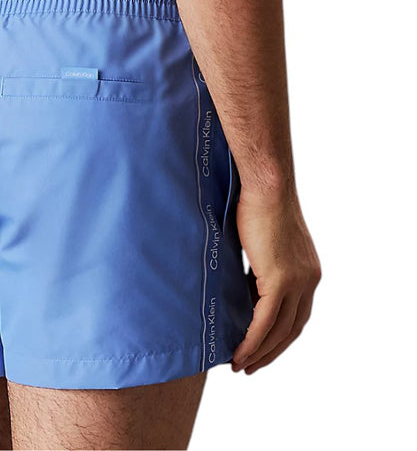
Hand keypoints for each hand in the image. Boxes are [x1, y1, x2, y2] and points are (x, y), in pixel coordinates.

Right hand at [232, 185, 320, 373]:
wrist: (266, 183)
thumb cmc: (258, 202)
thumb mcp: (261, 242)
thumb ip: (259, 266)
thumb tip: (242, 284)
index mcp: (308, 271)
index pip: (296, 314)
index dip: (278, 335)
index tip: (258, 347)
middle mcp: (309, 280)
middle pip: (292, 329)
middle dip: (270, 352)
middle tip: (248, 365)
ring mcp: (297, 281)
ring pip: (279, 330)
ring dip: (259, 352)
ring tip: (239, 364)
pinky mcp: (279, 280)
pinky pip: (265, 321)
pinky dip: (252, 341)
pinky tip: (239, 351)